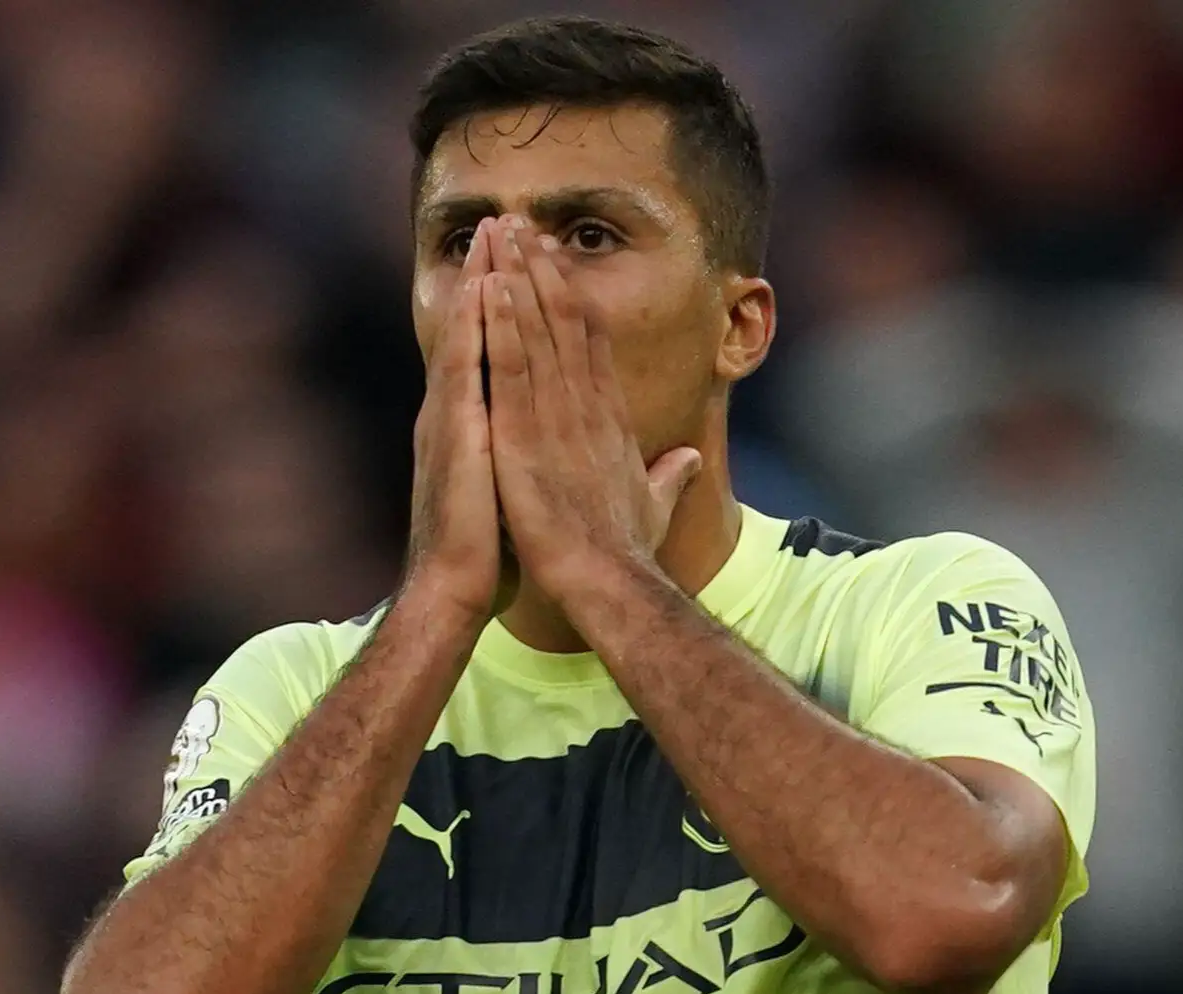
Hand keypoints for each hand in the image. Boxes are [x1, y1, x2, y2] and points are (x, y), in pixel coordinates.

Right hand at [405, 218, 506, 625]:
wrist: (452, 593)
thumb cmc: (484, 557)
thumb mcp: (514, 499)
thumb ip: (531, 467)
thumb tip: (555, 454)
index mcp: (474, 426)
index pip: (491, 350)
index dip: (507, 304)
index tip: (521, 261)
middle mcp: (454, 413)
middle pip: (475, 328)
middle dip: (491, 274)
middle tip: (502, 221)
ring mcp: (450, 419)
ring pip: (467, 335)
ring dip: (480, 282)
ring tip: (493, 234)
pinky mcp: (455, 433)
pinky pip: (465, 367)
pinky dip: (473, 326)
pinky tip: (483, 289)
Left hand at [480, 216, 701, 599]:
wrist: (609, 583)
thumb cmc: (628, 554)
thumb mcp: (654, 506)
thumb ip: (670, 476)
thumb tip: (693, 460)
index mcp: (610, 420)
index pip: (591, 345)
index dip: (572, 299)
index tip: (555, 263)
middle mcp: (586, 406)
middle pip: (565, 320)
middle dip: (542, 268)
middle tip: (520, 222)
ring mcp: (555, 416)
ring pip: (538, 329)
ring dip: (518, 277)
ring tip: (501, 233)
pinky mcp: (523, 434)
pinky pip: (511, 366)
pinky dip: (502, 323)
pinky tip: (490, 285)